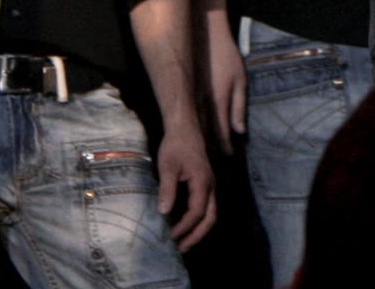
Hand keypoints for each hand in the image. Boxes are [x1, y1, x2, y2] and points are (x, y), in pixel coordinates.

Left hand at [154, 108, 217, 249]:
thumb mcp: (167, 167)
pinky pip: (206, 205)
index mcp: (203, 182)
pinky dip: (198, 218)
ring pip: (211, 212)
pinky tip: (184, 223)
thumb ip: (167, 190)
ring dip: (198, 229)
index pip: (197, 212)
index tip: (171, 236)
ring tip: (184, 241)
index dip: (184, 227)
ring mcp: (210, 183)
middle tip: (182, 248)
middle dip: (197, 235)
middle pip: (210, 217)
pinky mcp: (205, 181)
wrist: (185, 126)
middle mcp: (211, 185)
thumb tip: (164, 213)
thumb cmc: (176, 144)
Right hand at [197, 10, 246, 152]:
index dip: (225, 149)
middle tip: (219, 162)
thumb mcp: (240, 80)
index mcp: (218, 103)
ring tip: (210, 154)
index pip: (221, 135)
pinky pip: (192, 117)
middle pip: (207, 136)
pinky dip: (197, 128)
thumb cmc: (227, 58)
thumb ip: (239, 107)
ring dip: (204, 141)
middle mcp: (203, 106)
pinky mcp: (187, 94)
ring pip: (197, 129)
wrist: (204, 38)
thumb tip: (239, 131)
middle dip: (213, 150)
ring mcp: (193, 100)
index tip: (230, 158)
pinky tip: (200, 133)